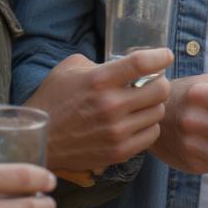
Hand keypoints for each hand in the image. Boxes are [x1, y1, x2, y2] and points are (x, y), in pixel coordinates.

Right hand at [25, 49, 172, 173]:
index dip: (160, 56)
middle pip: (160, 90)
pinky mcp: (119, 152)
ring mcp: (117, 131)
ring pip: (157, 113)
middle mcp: (111, 106)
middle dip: (160, 82)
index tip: (167, 55)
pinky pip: (150, 135)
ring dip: (153, 105)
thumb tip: (122, 64)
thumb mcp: (71, 68)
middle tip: (154, 81)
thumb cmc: (54, 99)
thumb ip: (99, 62)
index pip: (141, 63)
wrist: (40, 140)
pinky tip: (136, 120)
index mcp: (100, 80)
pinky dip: (148, 125)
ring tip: (142, 102)